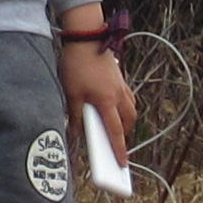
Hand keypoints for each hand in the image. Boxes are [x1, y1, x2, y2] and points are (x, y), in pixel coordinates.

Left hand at [59, 30, 137, 172]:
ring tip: (114, 127)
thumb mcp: (71, 93)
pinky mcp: (119, 77)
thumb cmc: (76, 65)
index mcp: (107, 101)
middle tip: (114, 145)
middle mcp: (118, 95)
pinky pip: (127, 97)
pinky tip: (112, 106)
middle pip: (128, 121)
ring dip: (125, 121)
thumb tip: (77, 133)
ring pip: (130, 109)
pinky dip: (124, 106)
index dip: (119, 150)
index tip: (122, 164)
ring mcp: (121, 85)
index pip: (115, 132)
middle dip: (124, 135)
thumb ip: (75, 116)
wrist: (85, 38)